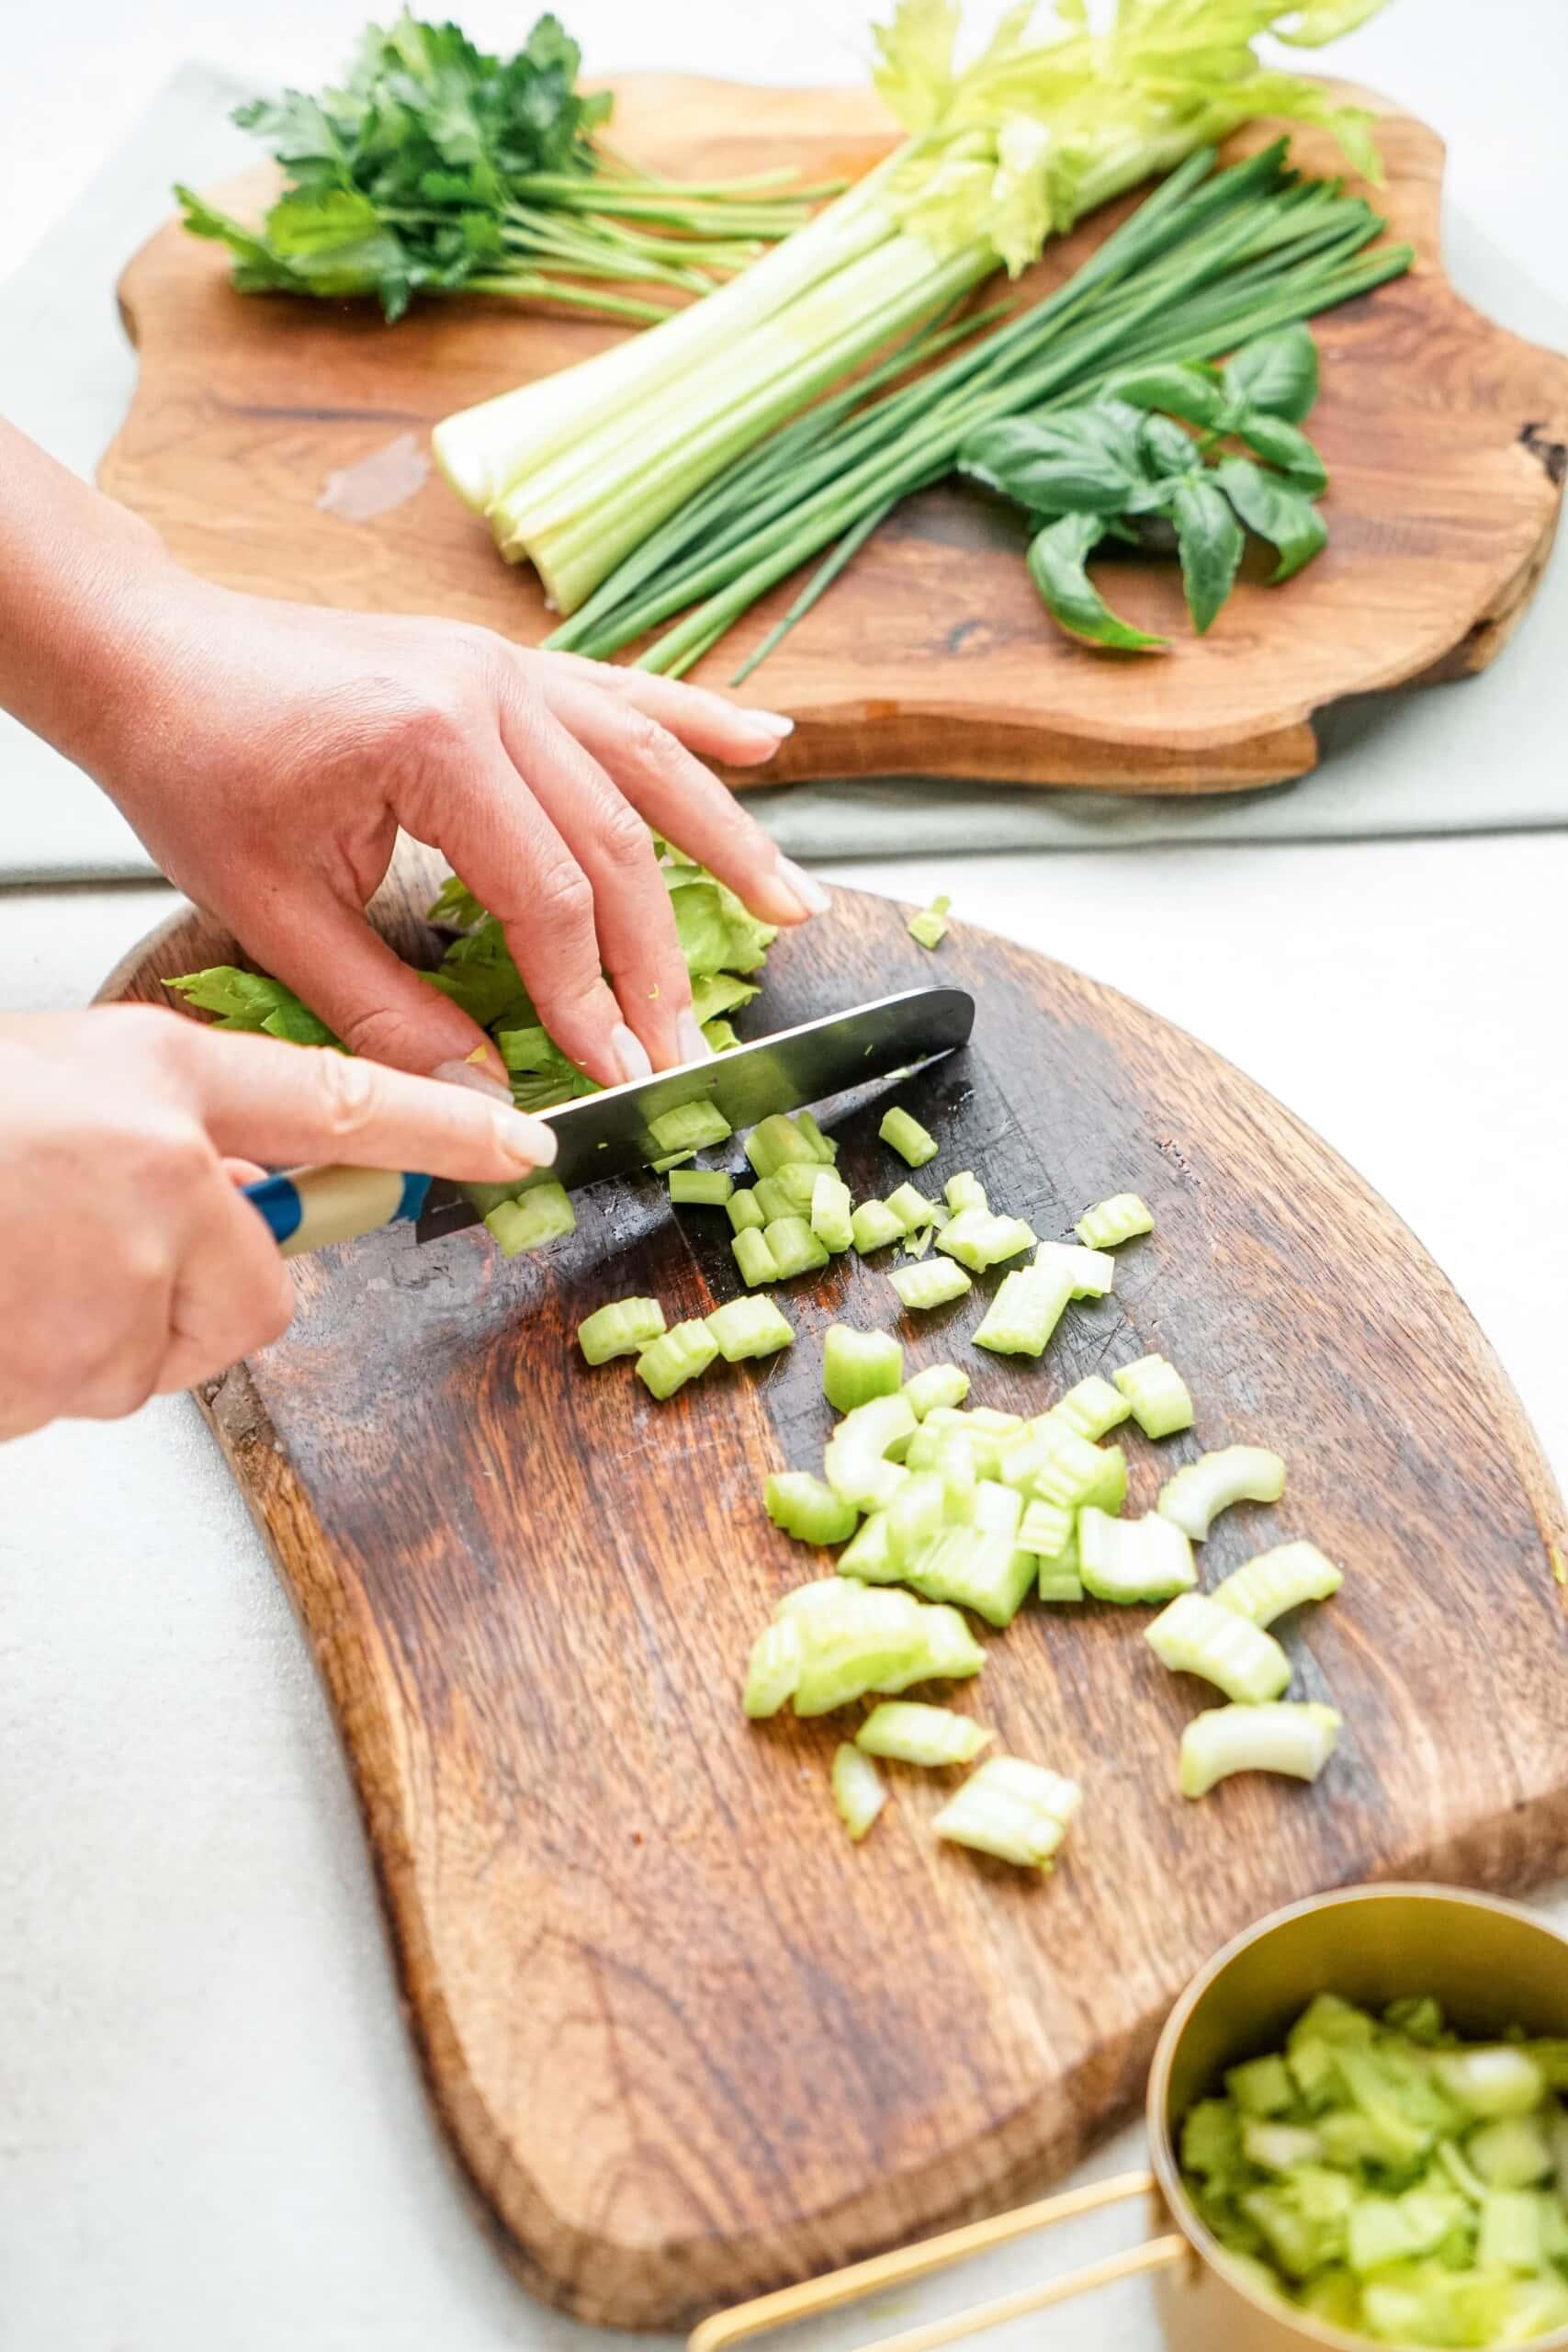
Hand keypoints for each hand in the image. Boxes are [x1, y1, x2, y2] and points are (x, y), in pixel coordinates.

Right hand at [0, 1008, 558, 1437]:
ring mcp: (112, 1282)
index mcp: (157, 1082)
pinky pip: (82, 1398)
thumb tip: (239, 1195)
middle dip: (190, 1297)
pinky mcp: (59, 1369)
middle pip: (255, 1295)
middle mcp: (159, 1178)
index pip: (340, 1104)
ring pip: (158, 1357)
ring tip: (7, 1269)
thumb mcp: (58, 1085)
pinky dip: (33, 1374)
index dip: (440, 1131)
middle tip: (84, 1252)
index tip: (519, 1144)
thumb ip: (162, 1134)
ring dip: (91, 1337)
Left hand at [74, 562, 826, 1093]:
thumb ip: (385, 1010)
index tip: (619, 1072)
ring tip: (794, 906)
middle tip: (690, 1043)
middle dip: (662, 957)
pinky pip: (623, 692)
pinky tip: (768, 744)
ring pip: (648, 760)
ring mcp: (505, 666)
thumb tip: (478, 1099)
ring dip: (730, 837)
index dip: (592, 998)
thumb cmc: (195, 767)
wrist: (151, 654)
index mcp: (433, 743)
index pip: (551, 896)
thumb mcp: (273, 912)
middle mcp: (490, 690)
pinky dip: (697, 722)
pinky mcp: (504, 663)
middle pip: (618, 841)